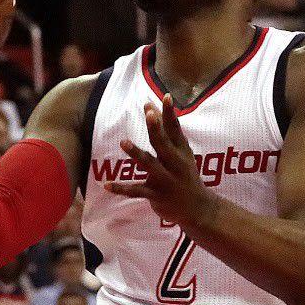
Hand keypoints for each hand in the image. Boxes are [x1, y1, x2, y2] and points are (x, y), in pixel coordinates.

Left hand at [104, 96, 211, 228]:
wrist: (197, 209)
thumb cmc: (185, 176)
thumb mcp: (182, 154)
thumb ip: (167, 133)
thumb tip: (151, 108)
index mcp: (181, 151)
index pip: (176, 129)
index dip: (170, 113)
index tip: (165, 96)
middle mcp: (174, 164)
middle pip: (164, 144)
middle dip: (156, 129)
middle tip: (148, 113)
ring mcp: (165, 180)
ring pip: (149, 164)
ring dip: (136, 153)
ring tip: (123, 142)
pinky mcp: (155, 195)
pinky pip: (136, 191)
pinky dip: (121, 189)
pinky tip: (107, 185)